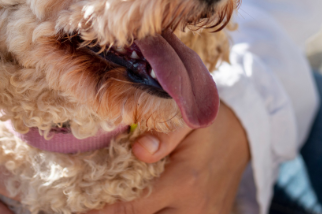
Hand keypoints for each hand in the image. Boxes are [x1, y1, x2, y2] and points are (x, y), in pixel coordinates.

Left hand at [94, 103, 250, 213]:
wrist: (243, 136)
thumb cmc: (209, 125)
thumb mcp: (189, 118)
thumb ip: (164, 131)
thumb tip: (139, 150)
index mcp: (185, 182)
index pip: (131, 207)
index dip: (101, 208)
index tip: (78, 202)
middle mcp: (193, 209)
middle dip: (116, 212)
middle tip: (90, 202)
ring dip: (137, 213)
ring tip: (112, 201)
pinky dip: (151, 213)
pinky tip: (139, 205)